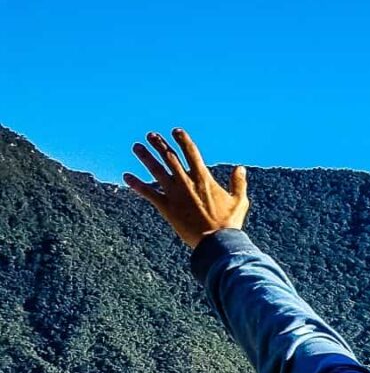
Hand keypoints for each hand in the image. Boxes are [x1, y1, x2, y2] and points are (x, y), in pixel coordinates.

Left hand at [124, 129, 248, 247]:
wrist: (216, 241)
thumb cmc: (229, 222)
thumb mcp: (239, 201)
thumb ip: (238, 183)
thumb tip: (240, 168)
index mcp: (203, 178)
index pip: (191, 153)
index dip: (183, 140)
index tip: (175, 131)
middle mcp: (186, 182)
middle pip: (170, 157)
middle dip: (159, 144)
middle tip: (150, 135)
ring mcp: (175, 194)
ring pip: (156, 170)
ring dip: (145, 157)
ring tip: (136, 147)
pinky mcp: (166, 207)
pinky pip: (148, 193)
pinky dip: (136, 184)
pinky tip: (126, 176)